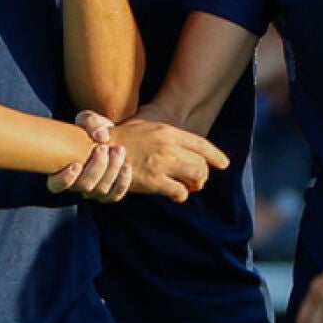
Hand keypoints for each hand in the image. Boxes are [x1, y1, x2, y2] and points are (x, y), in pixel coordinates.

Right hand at [48, 112, 133, 202]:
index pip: (55, 185)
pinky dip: (122, 182)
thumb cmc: (94, 129)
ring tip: (119, 150)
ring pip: (100, 190)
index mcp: (63, 170)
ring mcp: (93, 191)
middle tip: (104, 147)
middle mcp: (77, 185)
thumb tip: (101, 136)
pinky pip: (115, 195)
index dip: (64, 180)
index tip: (76, 164)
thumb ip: (91, 121)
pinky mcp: (110, 194)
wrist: (114, 138)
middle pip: (84, 186)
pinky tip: (127, 166)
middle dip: (96, 168)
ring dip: (111, 171)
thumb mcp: (89, 119)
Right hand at [106, 118, 229, 201]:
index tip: (224, 164)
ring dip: (194, 185)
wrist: (98, 149)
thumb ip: (166, 136)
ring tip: (186, 188)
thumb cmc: (121, 139)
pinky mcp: (154, 181)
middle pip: (201, 164)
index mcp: (167, 131)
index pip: (201, 144)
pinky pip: (179, 192)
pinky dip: (180, 195)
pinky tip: (173, 193)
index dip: (216, 156)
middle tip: (196, 182)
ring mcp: (162, 163)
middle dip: (202, 175)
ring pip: (196, 177)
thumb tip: (180, 147)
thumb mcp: (147, 127)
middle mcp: (169, 145)